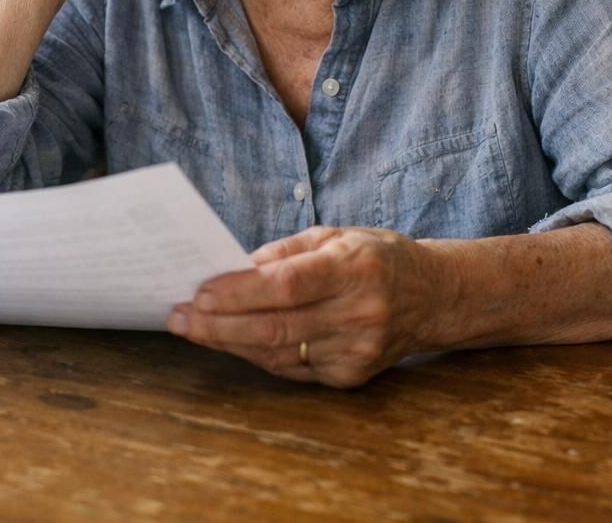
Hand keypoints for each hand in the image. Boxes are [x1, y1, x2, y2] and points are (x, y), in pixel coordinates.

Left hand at [165, 226, 451, 387]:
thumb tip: (232, 268)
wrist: (434, 298)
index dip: (238, 292)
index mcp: (354, 269)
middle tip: (177, 317)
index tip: (198, 291)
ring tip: (191, 328)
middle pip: (274, 327)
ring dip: (227, 342)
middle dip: (217, 324)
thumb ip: (285, 252)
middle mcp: (358, 314)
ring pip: (276, 353)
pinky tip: (229, 340)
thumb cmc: (377, 258)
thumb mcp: (336, 235)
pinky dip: (255, 354)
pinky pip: (290, 368)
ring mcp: (356, 351)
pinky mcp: (351, 376)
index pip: (285, 286)